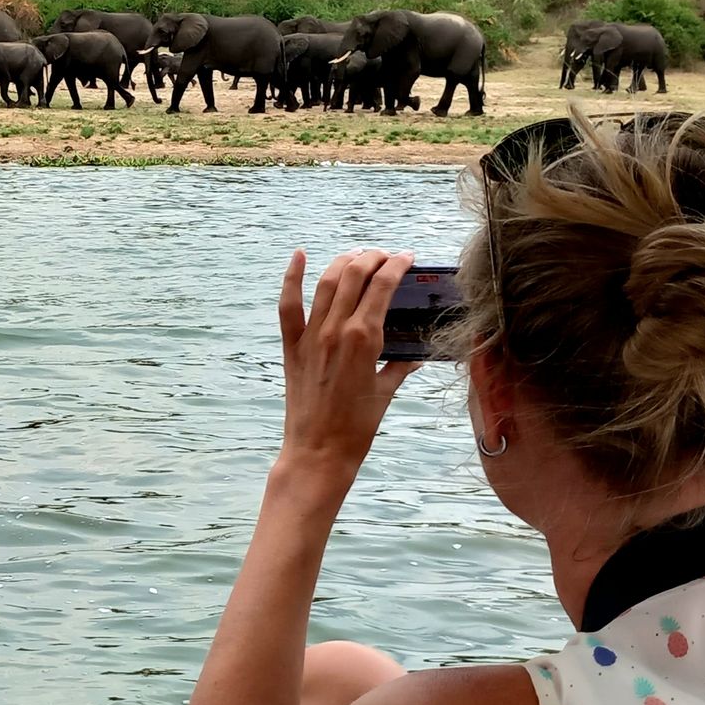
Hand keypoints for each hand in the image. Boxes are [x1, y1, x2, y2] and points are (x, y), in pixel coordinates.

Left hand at [275, 249, 419, 482]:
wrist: (319, 450)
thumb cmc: (356, 427)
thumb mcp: (386, 393)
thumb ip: (400, 367)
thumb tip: (415, 354)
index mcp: (365, 338)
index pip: (383, 286)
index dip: (396, 266)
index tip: (407, 257)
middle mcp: (336, 329)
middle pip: (354, 275)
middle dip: (373, 258)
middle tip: (385, 256)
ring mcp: (311, 336)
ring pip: (326, 282)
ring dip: (343, 261)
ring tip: (357, 254)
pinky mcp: (292, 346)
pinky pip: (288, 305)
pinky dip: (292, 277)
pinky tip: (299, 255)